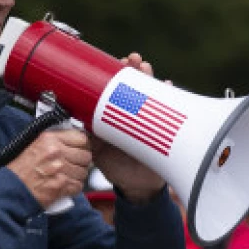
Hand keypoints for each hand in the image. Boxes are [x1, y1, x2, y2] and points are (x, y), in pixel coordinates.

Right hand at [7, 128, 91, 208]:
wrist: (10, 189)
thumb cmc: (18, 170)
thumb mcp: (32, 145)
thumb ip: (52, 140)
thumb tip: (70, 140)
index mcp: (49, 139)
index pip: (81, 138)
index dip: (82, 146)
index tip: (79, 150)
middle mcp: (56, 152)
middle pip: (85, 156)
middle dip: (81, 162)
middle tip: (74, 165)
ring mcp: (60, 170)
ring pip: (83, 172)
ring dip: (77, 176)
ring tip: (67, 177)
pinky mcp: (61, 186)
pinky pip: (78, 186)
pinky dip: (73, 188)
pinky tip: (64, 186)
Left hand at [92, 52, 163, 202]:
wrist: (136, 187)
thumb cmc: (117, 168)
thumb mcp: (99, 152)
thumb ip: (91, 137)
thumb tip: (79, 121)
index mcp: (117, 118)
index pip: (117, 91)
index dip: (116, 77)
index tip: (115, 64)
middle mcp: (133, 115)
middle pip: (136, 87)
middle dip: (135, 71)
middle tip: (132, 60)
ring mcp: (149, 121)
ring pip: (152, 94)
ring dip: (150, 79)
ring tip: (146, 68)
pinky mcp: (162, 130)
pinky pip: (168, 110)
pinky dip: (170, 97)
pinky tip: (168, 86)